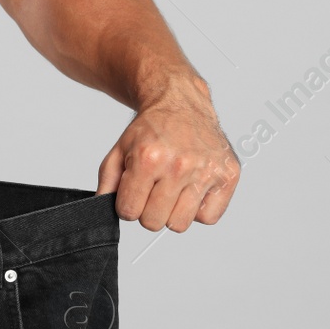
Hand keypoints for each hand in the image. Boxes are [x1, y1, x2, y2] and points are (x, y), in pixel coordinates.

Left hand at [97, 73, 240, 231]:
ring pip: (179, 224)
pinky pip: (208, 218)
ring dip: (172, 212)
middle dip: (148, 209)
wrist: (181, 103)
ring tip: (173, 189)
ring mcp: (206, 171)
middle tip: (154, 189)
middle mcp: (179, 165)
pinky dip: (199, 209)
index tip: (134, 191)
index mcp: (148, 158)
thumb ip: (107, 182)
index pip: (129, 212)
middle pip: (153, 222)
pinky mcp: (227, 175)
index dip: (127, 205)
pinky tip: (193, 188)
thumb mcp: (119, 149)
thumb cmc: (152, 129)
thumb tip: (102, 209)